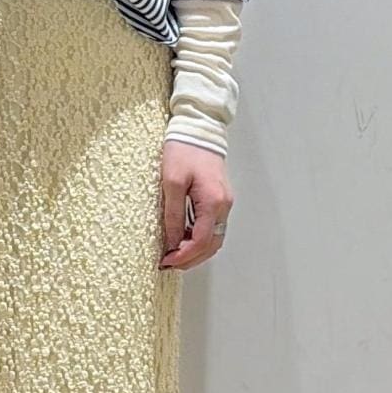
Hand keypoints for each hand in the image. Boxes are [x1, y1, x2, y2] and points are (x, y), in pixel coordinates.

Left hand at [159, 140, 232, 270]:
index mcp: (213, 202)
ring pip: (214, 239)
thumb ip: (173, 214)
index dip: (184, 256)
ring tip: (174, 255)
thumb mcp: (171, 182)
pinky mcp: (220, 199)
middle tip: (168, 263)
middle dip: (190, 259)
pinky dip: (199, 239)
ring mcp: (224, 202)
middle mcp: (224, 205)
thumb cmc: (184, 150)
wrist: (198, 129)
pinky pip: (213, 227)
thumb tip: (172, 241)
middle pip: (211, 245)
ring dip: (196, 251)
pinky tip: (183, 239)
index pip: (201, 241)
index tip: (166, 261)